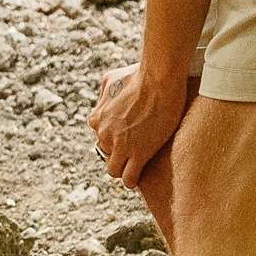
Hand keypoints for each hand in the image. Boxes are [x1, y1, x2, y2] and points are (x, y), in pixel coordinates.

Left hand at [87, 62, 186, 190]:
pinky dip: (132, 180)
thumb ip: (104, 93)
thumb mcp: (111, 79)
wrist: (158, 80)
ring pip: (114, 170)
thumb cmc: (138, 75)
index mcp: (97, 118)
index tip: (126, 137)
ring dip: (123, 169)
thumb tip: (104, 100)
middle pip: (107, 154)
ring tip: (135, 166)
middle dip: (118, 153)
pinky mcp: (138, 154)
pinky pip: (129, 177)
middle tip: (134, 150)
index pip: (100, 138)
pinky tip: (139, 176)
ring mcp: (120, 145)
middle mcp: (104, 134)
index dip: (114, 139)